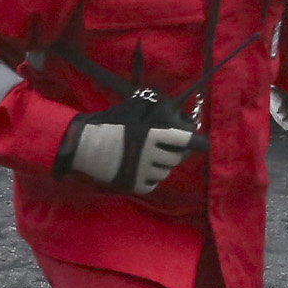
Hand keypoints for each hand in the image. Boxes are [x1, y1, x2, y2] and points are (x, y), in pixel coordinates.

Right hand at [61, 111, 202, 193]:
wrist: (85, 146)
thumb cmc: (109, 124)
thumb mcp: (131, 110)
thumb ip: (151, 107)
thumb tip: (168, 102)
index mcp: (153, 136)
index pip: (184, 141)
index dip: (196, 142)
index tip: (202, 143)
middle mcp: (151, 156)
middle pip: (176, 158)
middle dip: (175, 152)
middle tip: (169, 148)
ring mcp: (143, 172)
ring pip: (165, 172)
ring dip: (163, 165)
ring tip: (152, 157)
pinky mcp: (135, 185)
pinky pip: (153, 184)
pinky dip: (151, 177)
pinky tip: (143, 169)